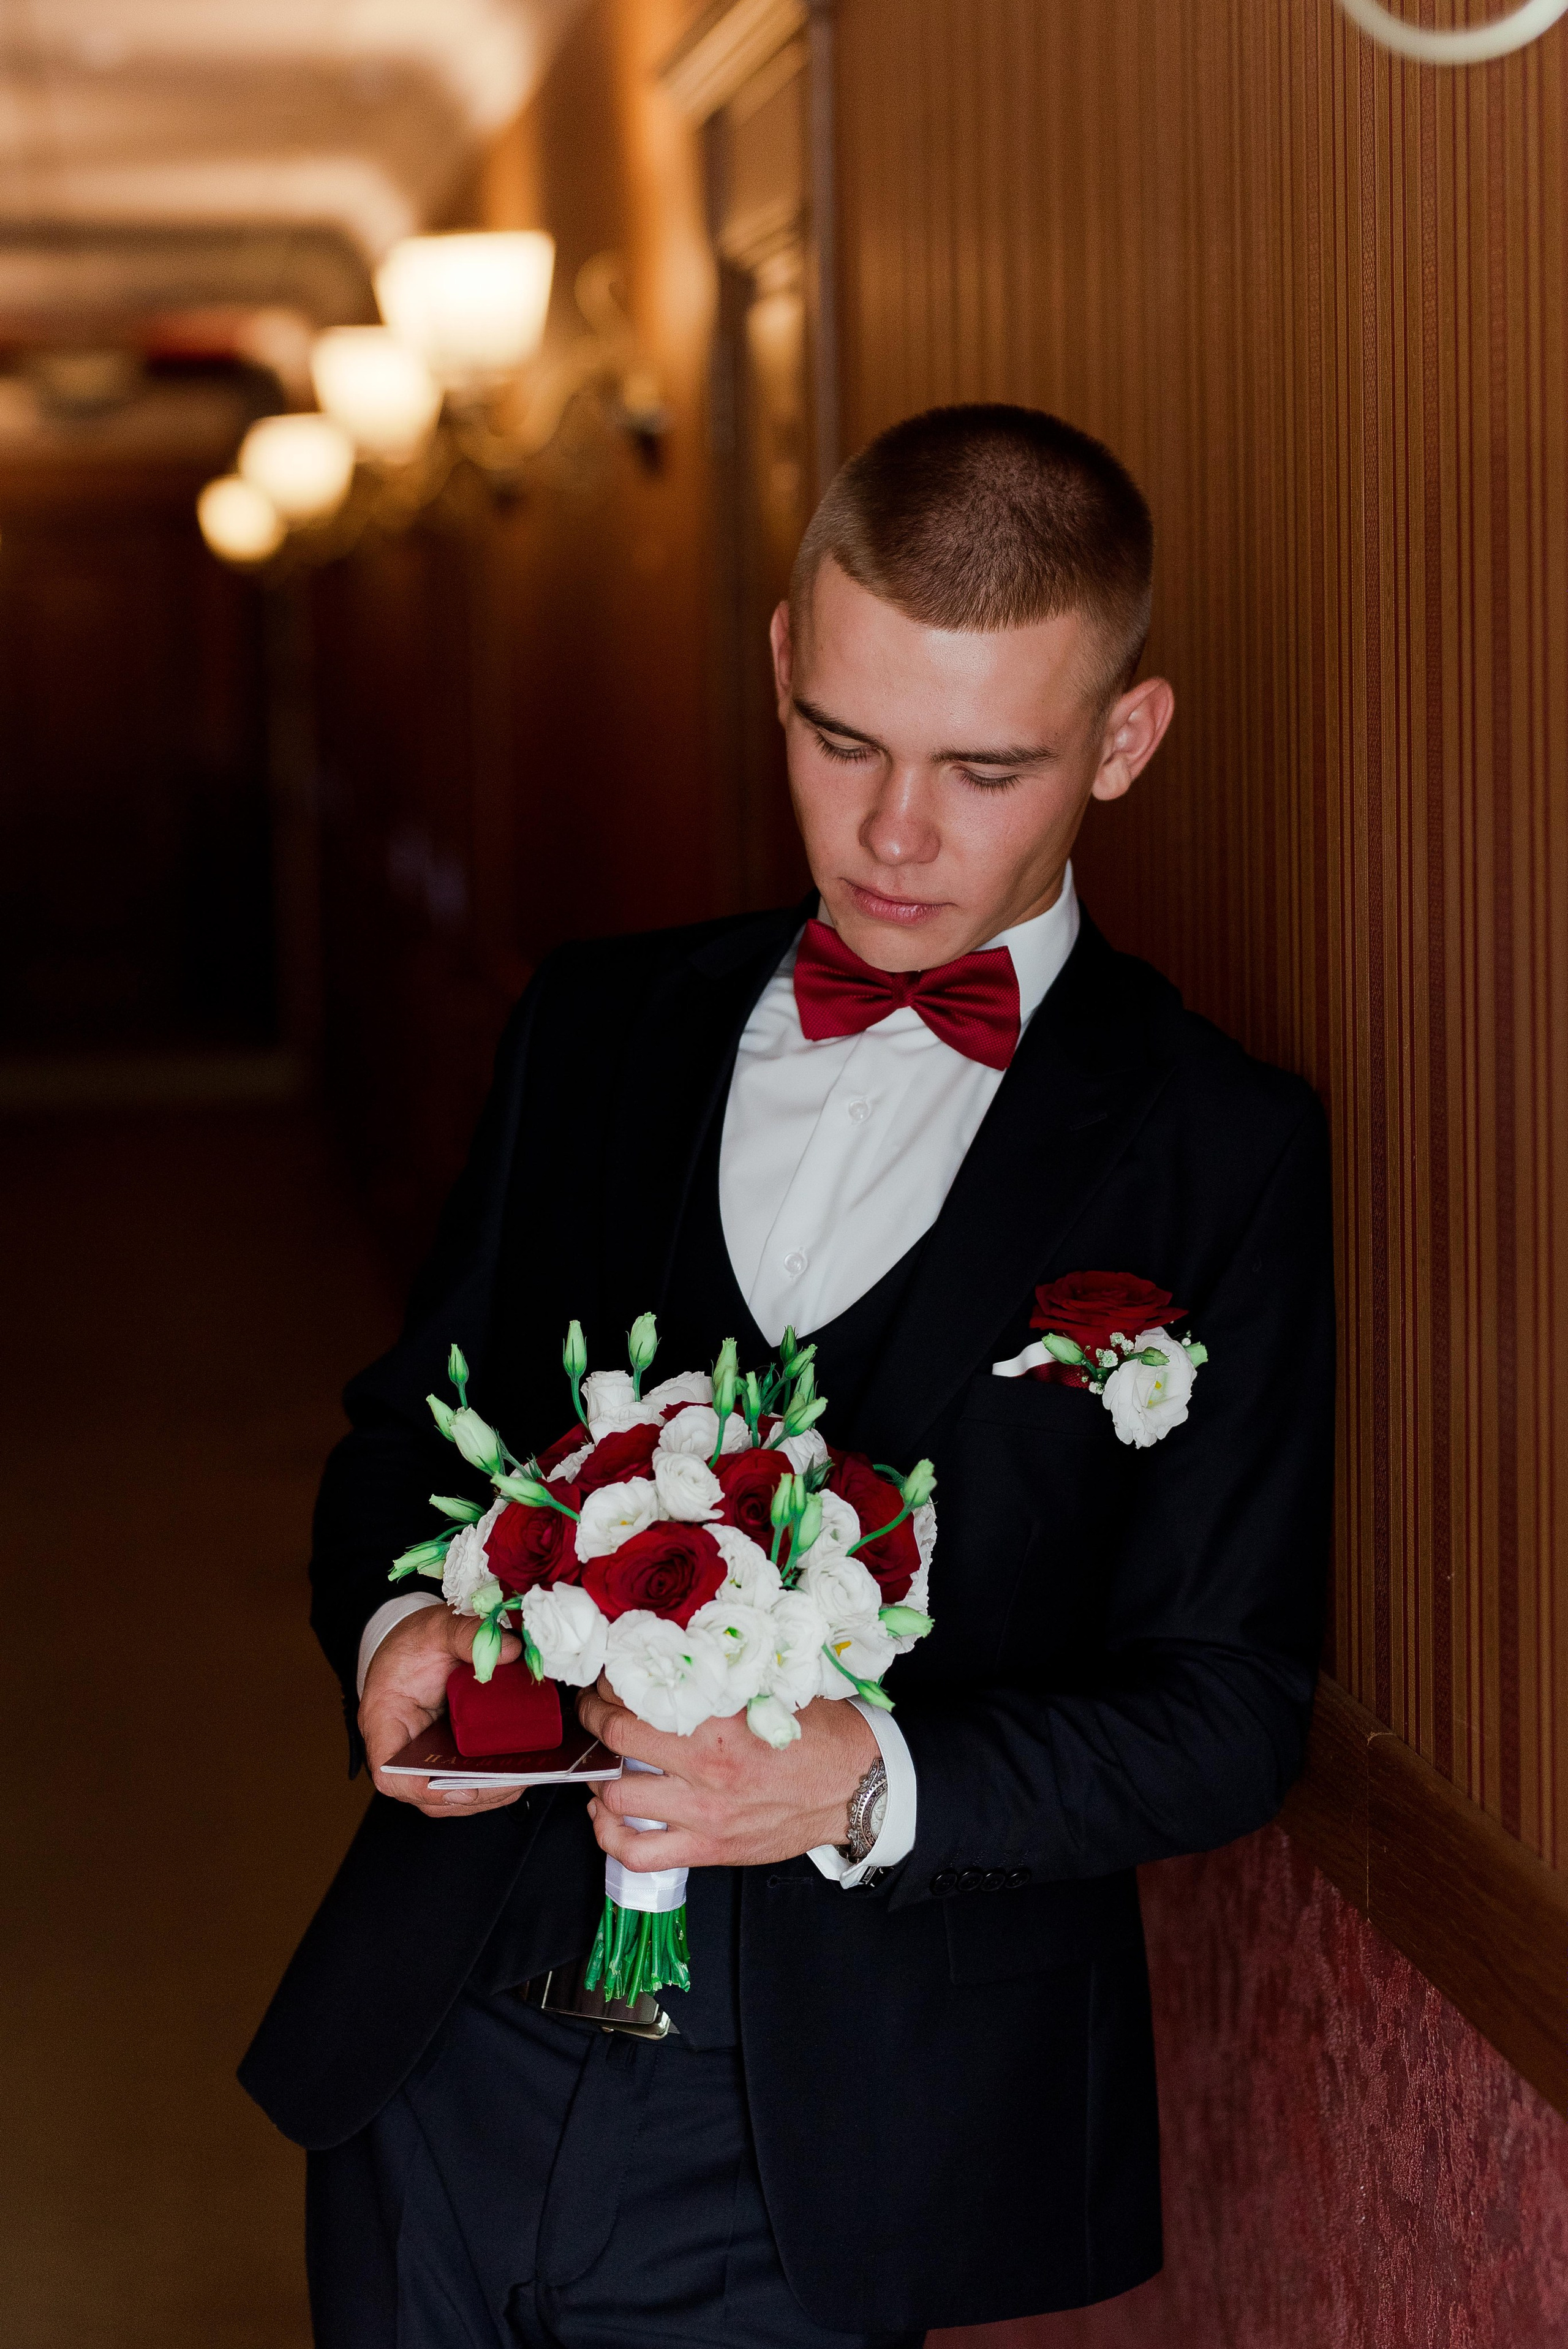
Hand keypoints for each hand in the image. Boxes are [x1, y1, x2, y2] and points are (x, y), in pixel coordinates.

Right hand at [360, 1605, 523, 1819]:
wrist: (417, 1643)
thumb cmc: (415, 1640)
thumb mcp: (437, 1627)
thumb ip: (468, 1635)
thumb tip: (509, 1650)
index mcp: (383, 1719)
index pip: (389, 1772)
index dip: (421, 1789)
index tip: (461, 1788)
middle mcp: (401, 1748)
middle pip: (427, 1793)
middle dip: (472, 1794)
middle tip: (511, 1780)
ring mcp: (425, 1756)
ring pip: (450, 1794)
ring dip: (487, 1793)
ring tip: (524, 1776)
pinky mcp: (448, 1755)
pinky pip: (466, 1780)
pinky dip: (492, 1782)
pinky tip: (522, 1769)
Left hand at [576, 1677, 877, 1870]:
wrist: (855, 1787)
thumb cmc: (817, 1735)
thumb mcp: (771, 1691)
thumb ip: (721, 1679)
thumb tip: (672, 1653)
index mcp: (722, 1720)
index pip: (641, 1691)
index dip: (612, 1679)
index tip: (609, 1674)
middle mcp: (707, 1768)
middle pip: (617, 1736)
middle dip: (593, 1717)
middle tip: (592, 1708)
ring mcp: (704, 1813)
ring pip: (617, 1795)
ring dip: (598, 1774)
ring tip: (600, 1760)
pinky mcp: (708, 1849)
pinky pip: (637, 1854)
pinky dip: (610, 1835)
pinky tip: (606, 1814)